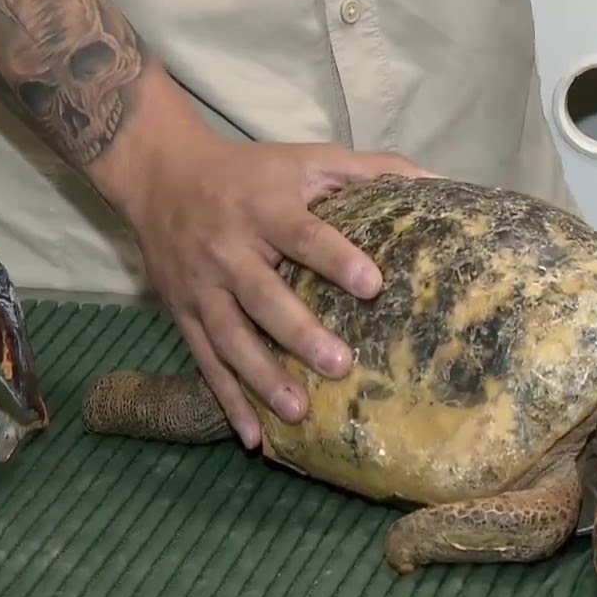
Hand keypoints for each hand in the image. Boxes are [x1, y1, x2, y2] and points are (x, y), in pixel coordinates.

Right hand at [101, 128, 435, 448]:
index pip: (304, 235)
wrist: (161, 173)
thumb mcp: (307, 158)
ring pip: (230, 338)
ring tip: (298, 412)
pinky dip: (228, 401)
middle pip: (263, 296)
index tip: (372, 284)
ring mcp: (202, 287)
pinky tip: (254, 438)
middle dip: (299, 333)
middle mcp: (229, 250)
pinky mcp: (183, 314)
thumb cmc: (252, 171)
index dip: (336, 257)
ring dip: (262, 378)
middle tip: (341, 366)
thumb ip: (369, 169)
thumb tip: (435, 180)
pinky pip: (205, 362)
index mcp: (266, 209)